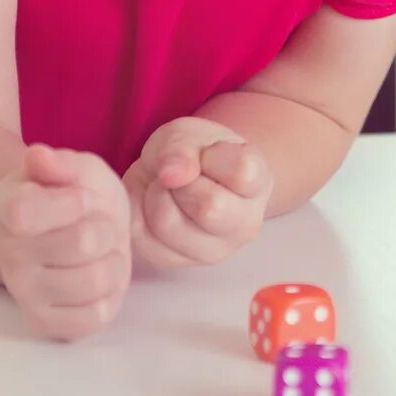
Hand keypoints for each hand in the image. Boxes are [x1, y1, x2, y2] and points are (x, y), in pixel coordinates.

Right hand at [0, 143, 132, 340]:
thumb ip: (58, 163)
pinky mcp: (47, 324)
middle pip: (82, 243)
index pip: (26, 212)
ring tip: (100, 250)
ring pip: (96, 280)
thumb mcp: (75, 167)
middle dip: (105, 227)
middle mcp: (6, 254)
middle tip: (96, 224)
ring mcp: (24, 293)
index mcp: (6, 207)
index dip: (72, 202)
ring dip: (112, 260)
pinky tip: (96, 275)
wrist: (77, 229)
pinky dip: (110, 295)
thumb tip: (38, 156)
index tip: (82, 198)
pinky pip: (97, 316)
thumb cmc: (74, 194)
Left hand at [123, 116, 273, 270]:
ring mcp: (213, 250)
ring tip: (165, 188)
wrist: (179, 178)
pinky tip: (151, 203)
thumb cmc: (194, 154)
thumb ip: (182, 147)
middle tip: (181, 175)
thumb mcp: (188, 133)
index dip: (213, 156)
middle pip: (210, 207)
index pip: (243, 172)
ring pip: (168, 224)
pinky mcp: (175, 261)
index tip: (207, 154)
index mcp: (259, 184)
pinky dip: (136, 210)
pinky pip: (142, 237)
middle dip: (181, 181)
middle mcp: (245, 224)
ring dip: (155, 195)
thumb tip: (172, 175)